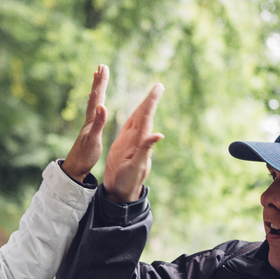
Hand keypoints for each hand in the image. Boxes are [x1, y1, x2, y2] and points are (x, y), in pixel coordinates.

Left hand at [62, 65, 109, 181]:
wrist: (75, 168)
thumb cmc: (84, 156)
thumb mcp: (94, 140)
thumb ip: (99, 123)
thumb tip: (103, 106)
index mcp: (92, 120)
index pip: (97, 97)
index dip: (101, 82)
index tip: (103, 67)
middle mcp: (89, 120)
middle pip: (95, 96)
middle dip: (99, 81)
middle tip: (101, 66)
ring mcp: (89, 125)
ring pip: (93, 102)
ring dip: (97, 90)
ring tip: (97, 79)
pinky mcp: (89, 131)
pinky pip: (93, 112)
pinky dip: (95, 104)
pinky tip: (95, 104)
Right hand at [102, 83, 164, 202]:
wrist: (120, 192)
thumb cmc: (128, 182)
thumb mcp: (137, 166)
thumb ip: (146, 149)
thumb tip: (159, 134)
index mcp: (140, 141)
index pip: (146, 116)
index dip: (151, 101)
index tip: (159, 88)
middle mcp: (137, 140)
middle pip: (143, 115)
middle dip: (150, 100)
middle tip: (159, 86)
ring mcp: (130, 142)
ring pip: (136, 120)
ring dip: (143, 106)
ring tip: (150, 95)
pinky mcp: (122, 146)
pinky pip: (128, 127)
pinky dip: (132, 117)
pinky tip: (135, 114)